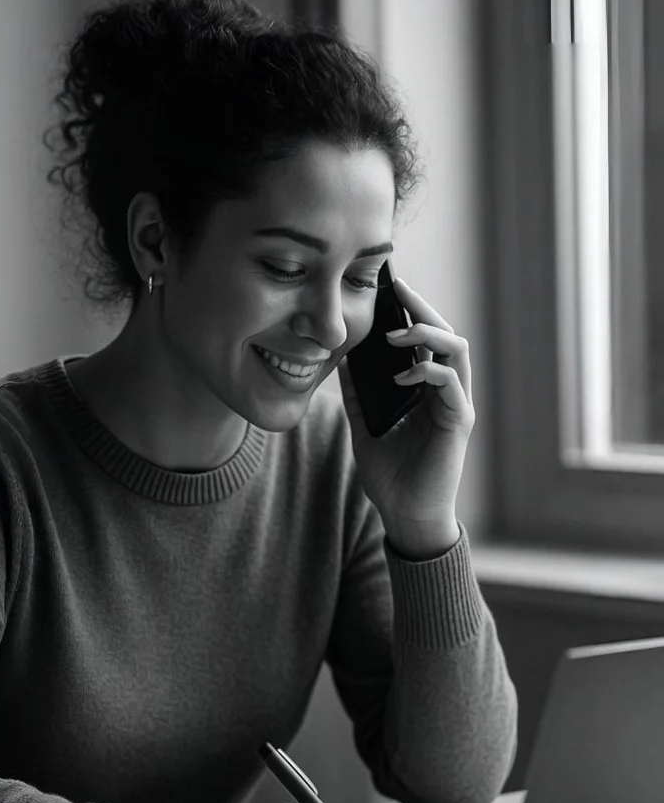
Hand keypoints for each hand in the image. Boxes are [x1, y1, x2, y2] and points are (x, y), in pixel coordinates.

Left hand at [338, 277, 474, 554]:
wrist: (405, 515)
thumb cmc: (390, 474)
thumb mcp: (364, 425)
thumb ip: (357, 394)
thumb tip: (342, 359)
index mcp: (426, 388)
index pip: (425, 338)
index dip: (410, 311)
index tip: (387, 287)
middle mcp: (446, 390)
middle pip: (445, 333)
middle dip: (421, 307)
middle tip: (397, 288)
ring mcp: (457, 404)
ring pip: (457, 350)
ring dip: (428, 334)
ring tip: (396, 334)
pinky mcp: (460, 422)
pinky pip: (451, 383)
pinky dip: (428, 371)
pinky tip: (403, 375)